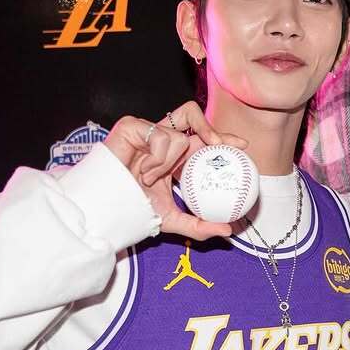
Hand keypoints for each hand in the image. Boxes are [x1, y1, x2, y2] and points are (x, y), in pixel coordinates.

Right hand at [104, 101, 247, 239]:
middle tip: (226, 146)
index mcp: (174, 158)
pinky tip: (143, 171)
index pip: (201, 140)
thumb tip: (229, 231)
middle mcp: (163, 141)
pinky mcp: (132, 125)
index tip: (243, 148)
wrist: (106, 205)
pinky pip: (162, 137)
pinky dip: (157, 159)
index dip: (223, 138)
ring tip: (151, 178)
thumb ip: (199, 225)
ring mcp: (147, 132)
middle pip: (194, 119)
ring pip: (179, 136)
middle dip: (213, 130)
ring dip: (169, 163)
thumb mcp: (171, 220)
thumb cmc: (133, 209)